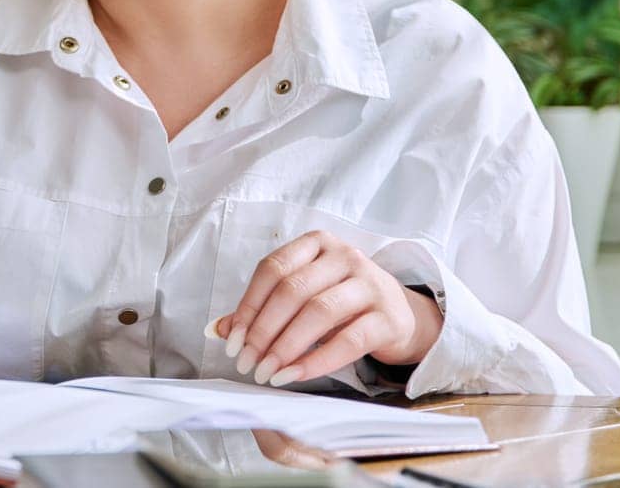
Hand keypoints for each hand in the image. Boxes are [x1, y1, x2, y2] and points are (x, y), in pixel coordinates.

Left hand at [205, 229, 442, 387]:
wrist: (402, 317)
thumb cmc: (342, 303)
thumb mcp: (303, 296)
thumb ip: (262, 309)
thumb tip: (216, 330)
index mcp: (316, 244)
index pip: (272, 269)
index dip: (249, 305)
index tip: (232, 340)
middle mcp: (345, 256)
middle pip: (293, 291)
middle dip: (264, 330)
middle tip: (246, 362)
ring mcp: (370, 284)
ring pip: (319, 312)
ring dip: (286, 347)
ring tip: (267, 372)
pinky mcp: (388, 317)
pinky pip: (348, 340)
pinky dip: (317, 361)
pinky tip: (294, 375)